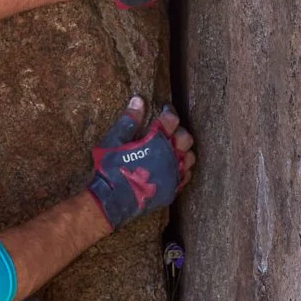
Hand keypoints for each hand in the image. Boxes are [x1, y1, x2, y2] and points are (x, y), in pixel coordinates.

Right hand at [87, 97, 194, 229]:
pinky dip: (183, 169)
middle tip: (169, 131)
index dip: (168, 112)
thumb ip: (128, 120)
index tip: (165, 109)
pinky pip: (185, 176)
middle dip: (178, 131)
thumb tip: (138, 100)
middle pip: (185, 138)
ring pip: (190, 157)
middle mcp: (170, 155)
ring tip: (174, 149)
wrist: (112, 200)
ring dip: (184, 151)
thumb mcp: (114, 141)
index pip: (170, 120)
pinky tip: (174, 167)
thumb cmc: (111, 168)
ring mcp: (173, 173)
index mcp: (157, 140)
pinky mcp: (171, 189)